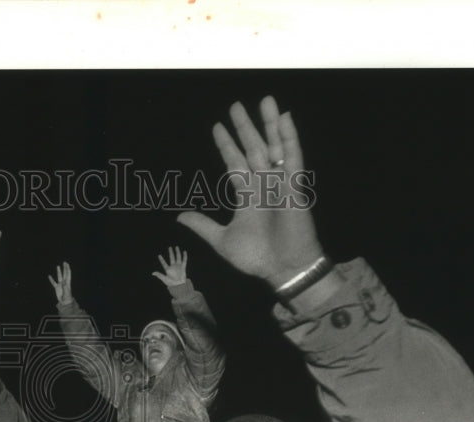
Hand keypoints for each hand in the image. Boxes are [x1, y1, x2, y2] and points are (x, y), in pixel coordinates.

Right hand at [47, 262, 72, 304]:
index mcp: (67, 282)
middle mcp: (64, 282)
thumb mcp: (66, 292)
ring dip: (59, 271)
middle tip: (64, 262)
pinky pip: (53, 283)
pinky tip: (49, 276)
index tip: (66, 264)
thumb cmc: (67, 297)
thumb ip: (65, 286)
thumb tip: (63, 281)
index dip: (67, 269)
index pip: (68, 274)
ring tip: (58, 266)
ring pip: (59, 276)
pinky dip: (51, 279)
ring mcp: (60, 284)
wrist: (65, 302)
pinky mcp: (57, 288)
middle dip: (65, 268)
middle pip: (64, 273)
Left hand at [151, 246, 187, 287]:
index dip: (161, 259)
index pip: (164, 263)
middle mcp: (173, 267)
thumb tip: (152, 273)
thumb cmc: (171, 283)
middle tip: (170, 247)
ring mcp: (178, 266)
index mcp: (168, 269)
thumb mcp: (164, 279)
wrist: (179, 285)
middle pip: (172, 258)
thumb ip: (159, 275)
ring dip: (177, 252)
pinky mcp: (183, 267)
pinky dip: (184, 256)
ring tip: (176, 247)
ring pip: (178, 257)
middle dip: (171, 252)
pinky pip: (184, 261)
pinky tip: (184, 252)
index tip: (159, 255)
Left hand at [177, 96, 323, 288]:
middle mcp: (263, 185)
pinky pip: (293, 158)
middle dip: (244, 128)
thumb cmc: (256, 257)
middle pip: (253, 149)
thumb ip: (202, 225)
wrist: (282, 269)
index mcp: (246, 196)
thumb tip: (179, 216)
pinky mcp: (294, 187)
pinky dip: (290, 138)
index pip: (234, 164)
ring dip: (269, 125)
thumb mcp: (222, 240)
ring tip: (264, 100)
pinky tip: (285, 118)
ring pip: (273, 147)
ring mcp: (279, 184)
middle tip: (235, 106)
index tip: (217, 127)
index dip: (226, 145)